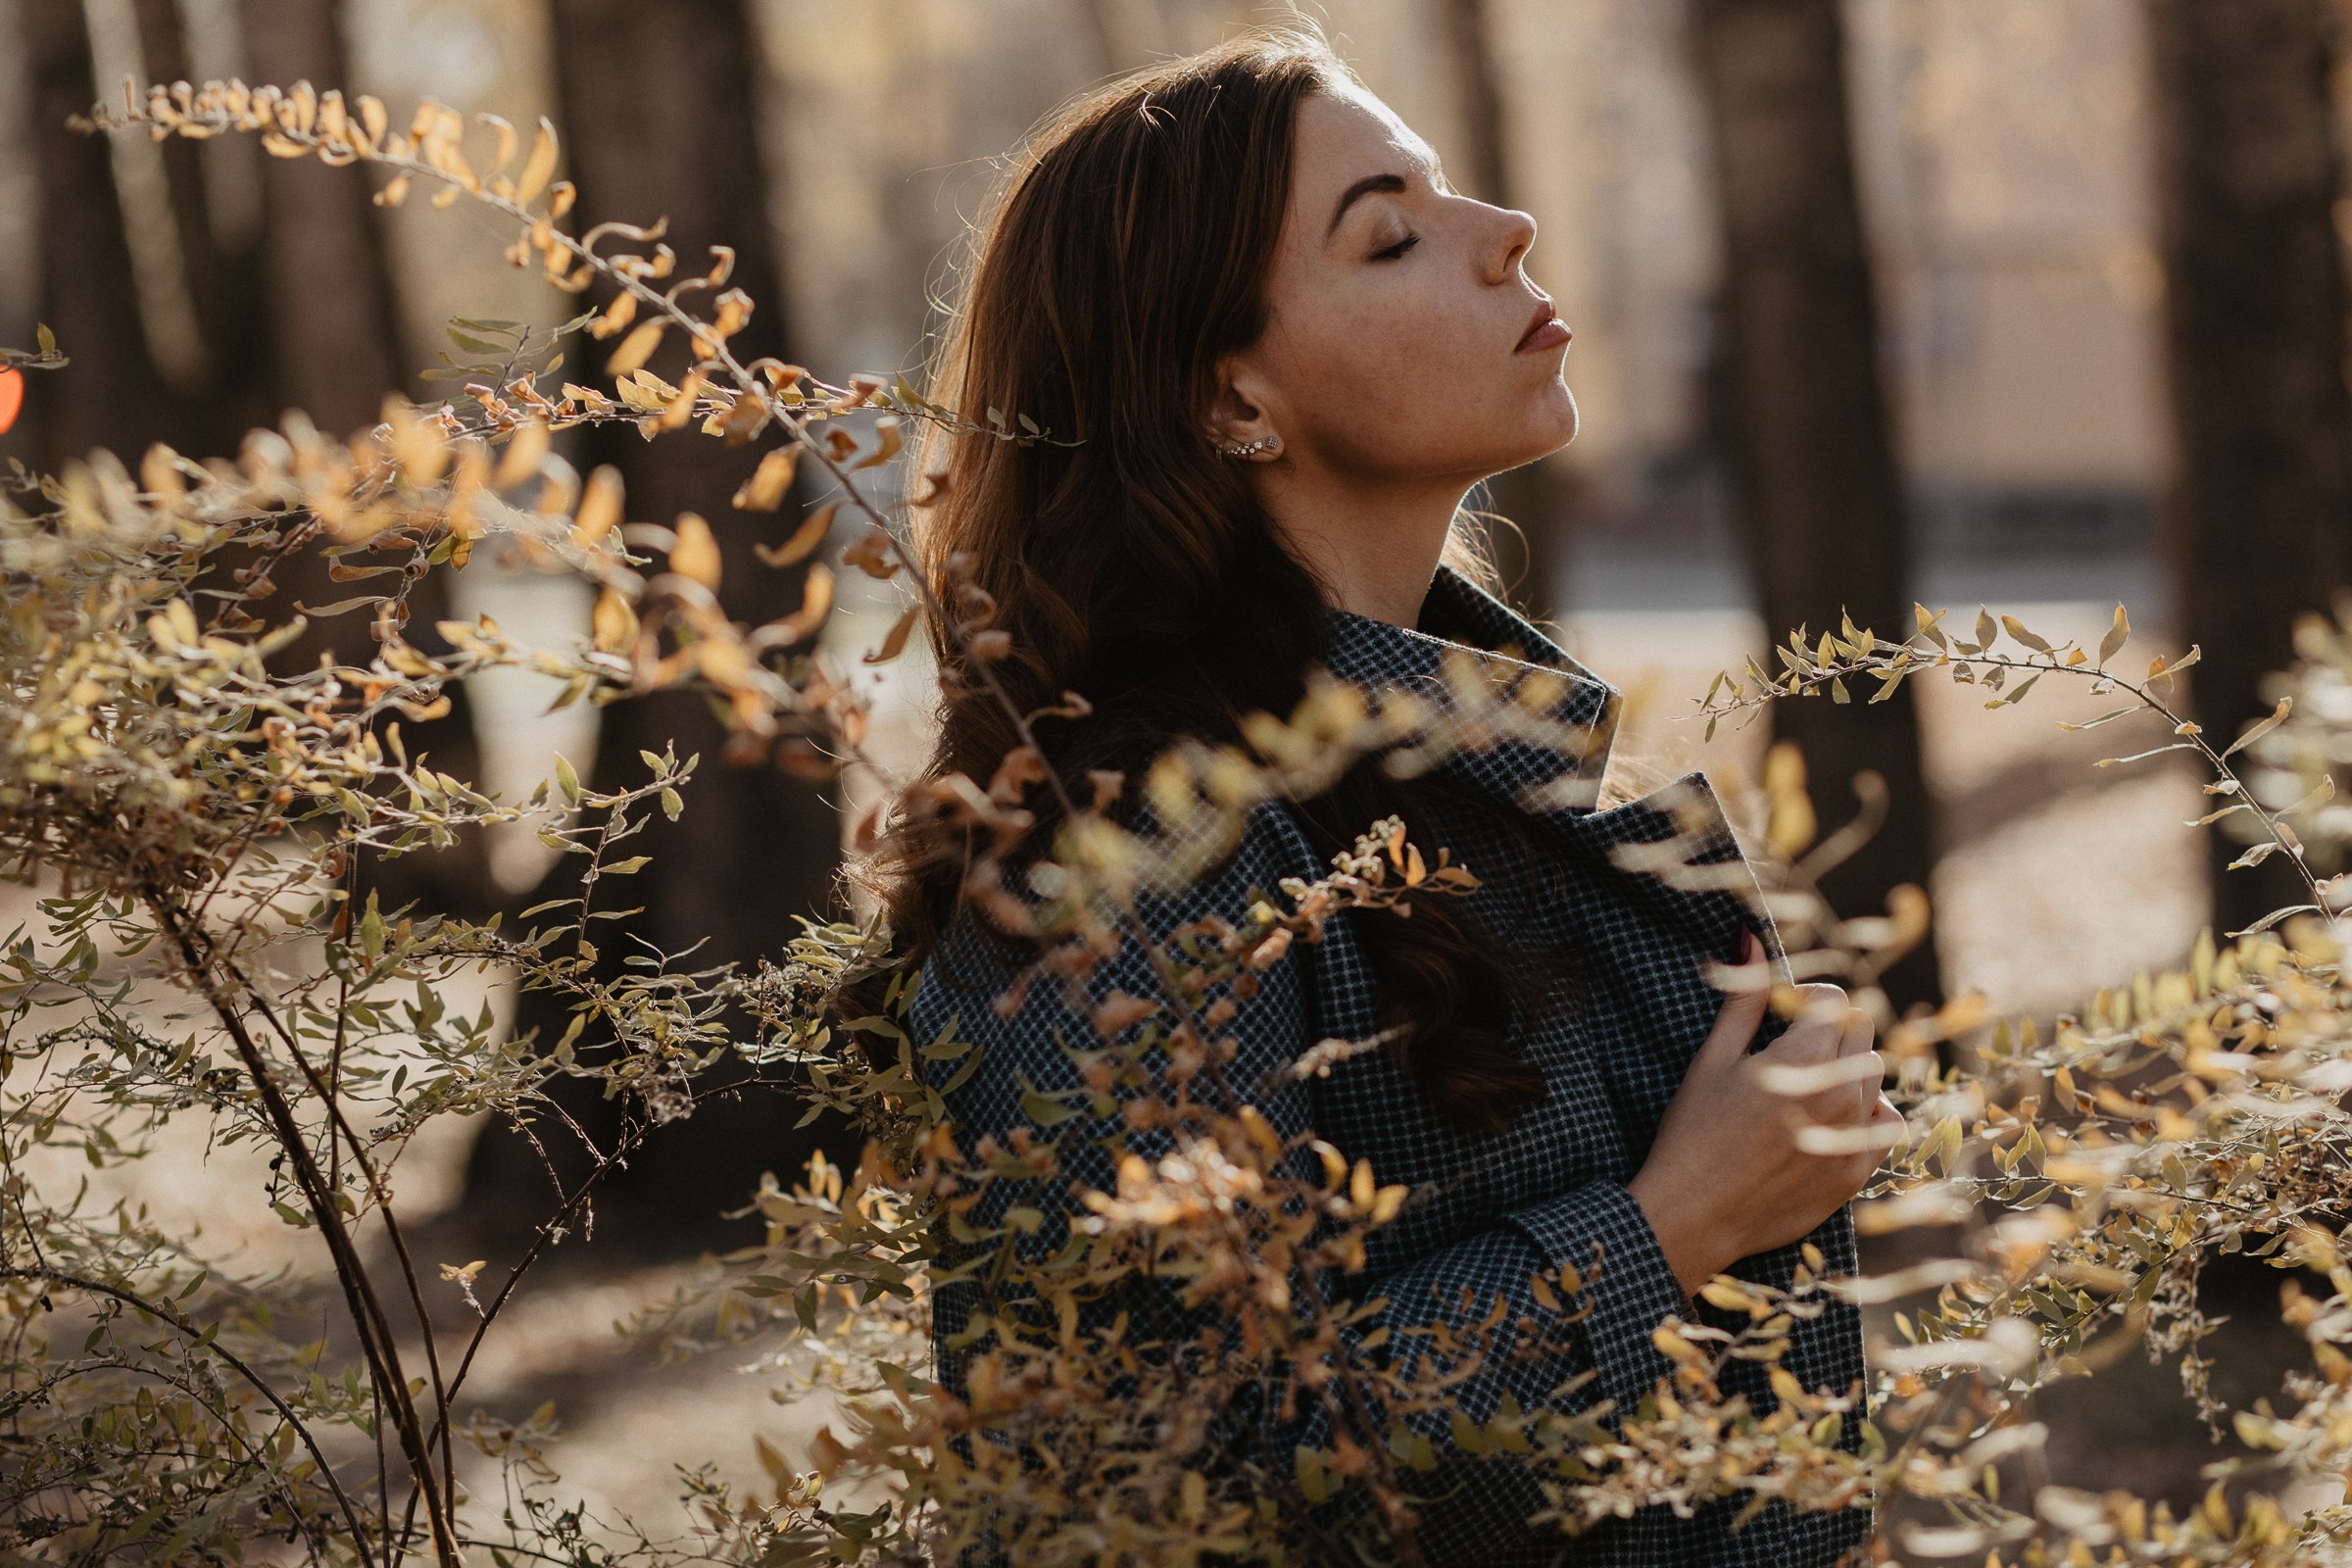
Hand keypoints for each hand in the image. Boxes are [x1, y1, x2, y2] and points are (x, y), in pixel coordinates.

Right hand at [1626, 932, 1903, 1296]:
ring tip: (1804, 1084)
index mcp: (1802, 1058)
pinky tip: (1829, 1118)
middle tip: (1788, 1047)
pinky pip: (1885, 1123)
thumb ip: (1741, 999)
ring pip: (1875, 1074)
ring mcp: (1853, 1136)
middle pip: (1862, 1032)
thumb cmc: (1692, 1133)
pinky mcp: (1856, 1172)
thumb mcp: (1711, 1060)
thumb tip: (1749, 938)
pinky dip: (1865, 1112)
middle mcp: (1838, 1093)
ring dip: (1848, 1068)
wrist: (1694, 1215)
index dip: (1807, 998)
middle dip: (1830, 1028)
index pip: (1837, 1000)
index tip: (1781, 1012)